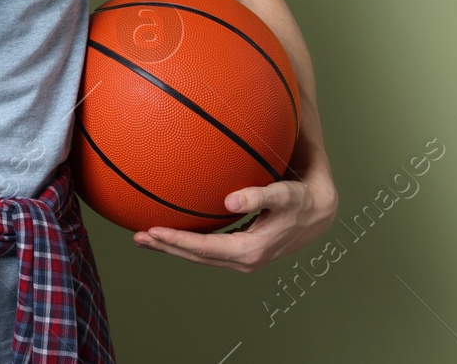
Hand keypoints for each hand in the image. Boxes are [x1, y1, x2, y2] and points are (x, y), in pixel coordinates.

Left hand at [132, 164, 337, 272]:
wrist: (319, 211)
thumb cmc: (301, 198)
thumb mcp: (285, 195)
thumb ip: (260, 196)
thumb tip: (230, 200)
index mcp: (250, 251)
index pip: (204, 249)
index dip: (177, 241)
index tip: (152, 231)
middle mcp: (244, 260)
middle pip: (196, 257)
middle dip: (167, 247)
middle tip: (137, 237)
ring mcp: (242, 258)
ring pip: (200, 256)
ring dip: (173, 247)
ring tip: (145, 238)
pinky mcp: (242, 250)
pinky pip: (208, 250)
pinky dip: (187, 243)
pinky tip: (173, 233)